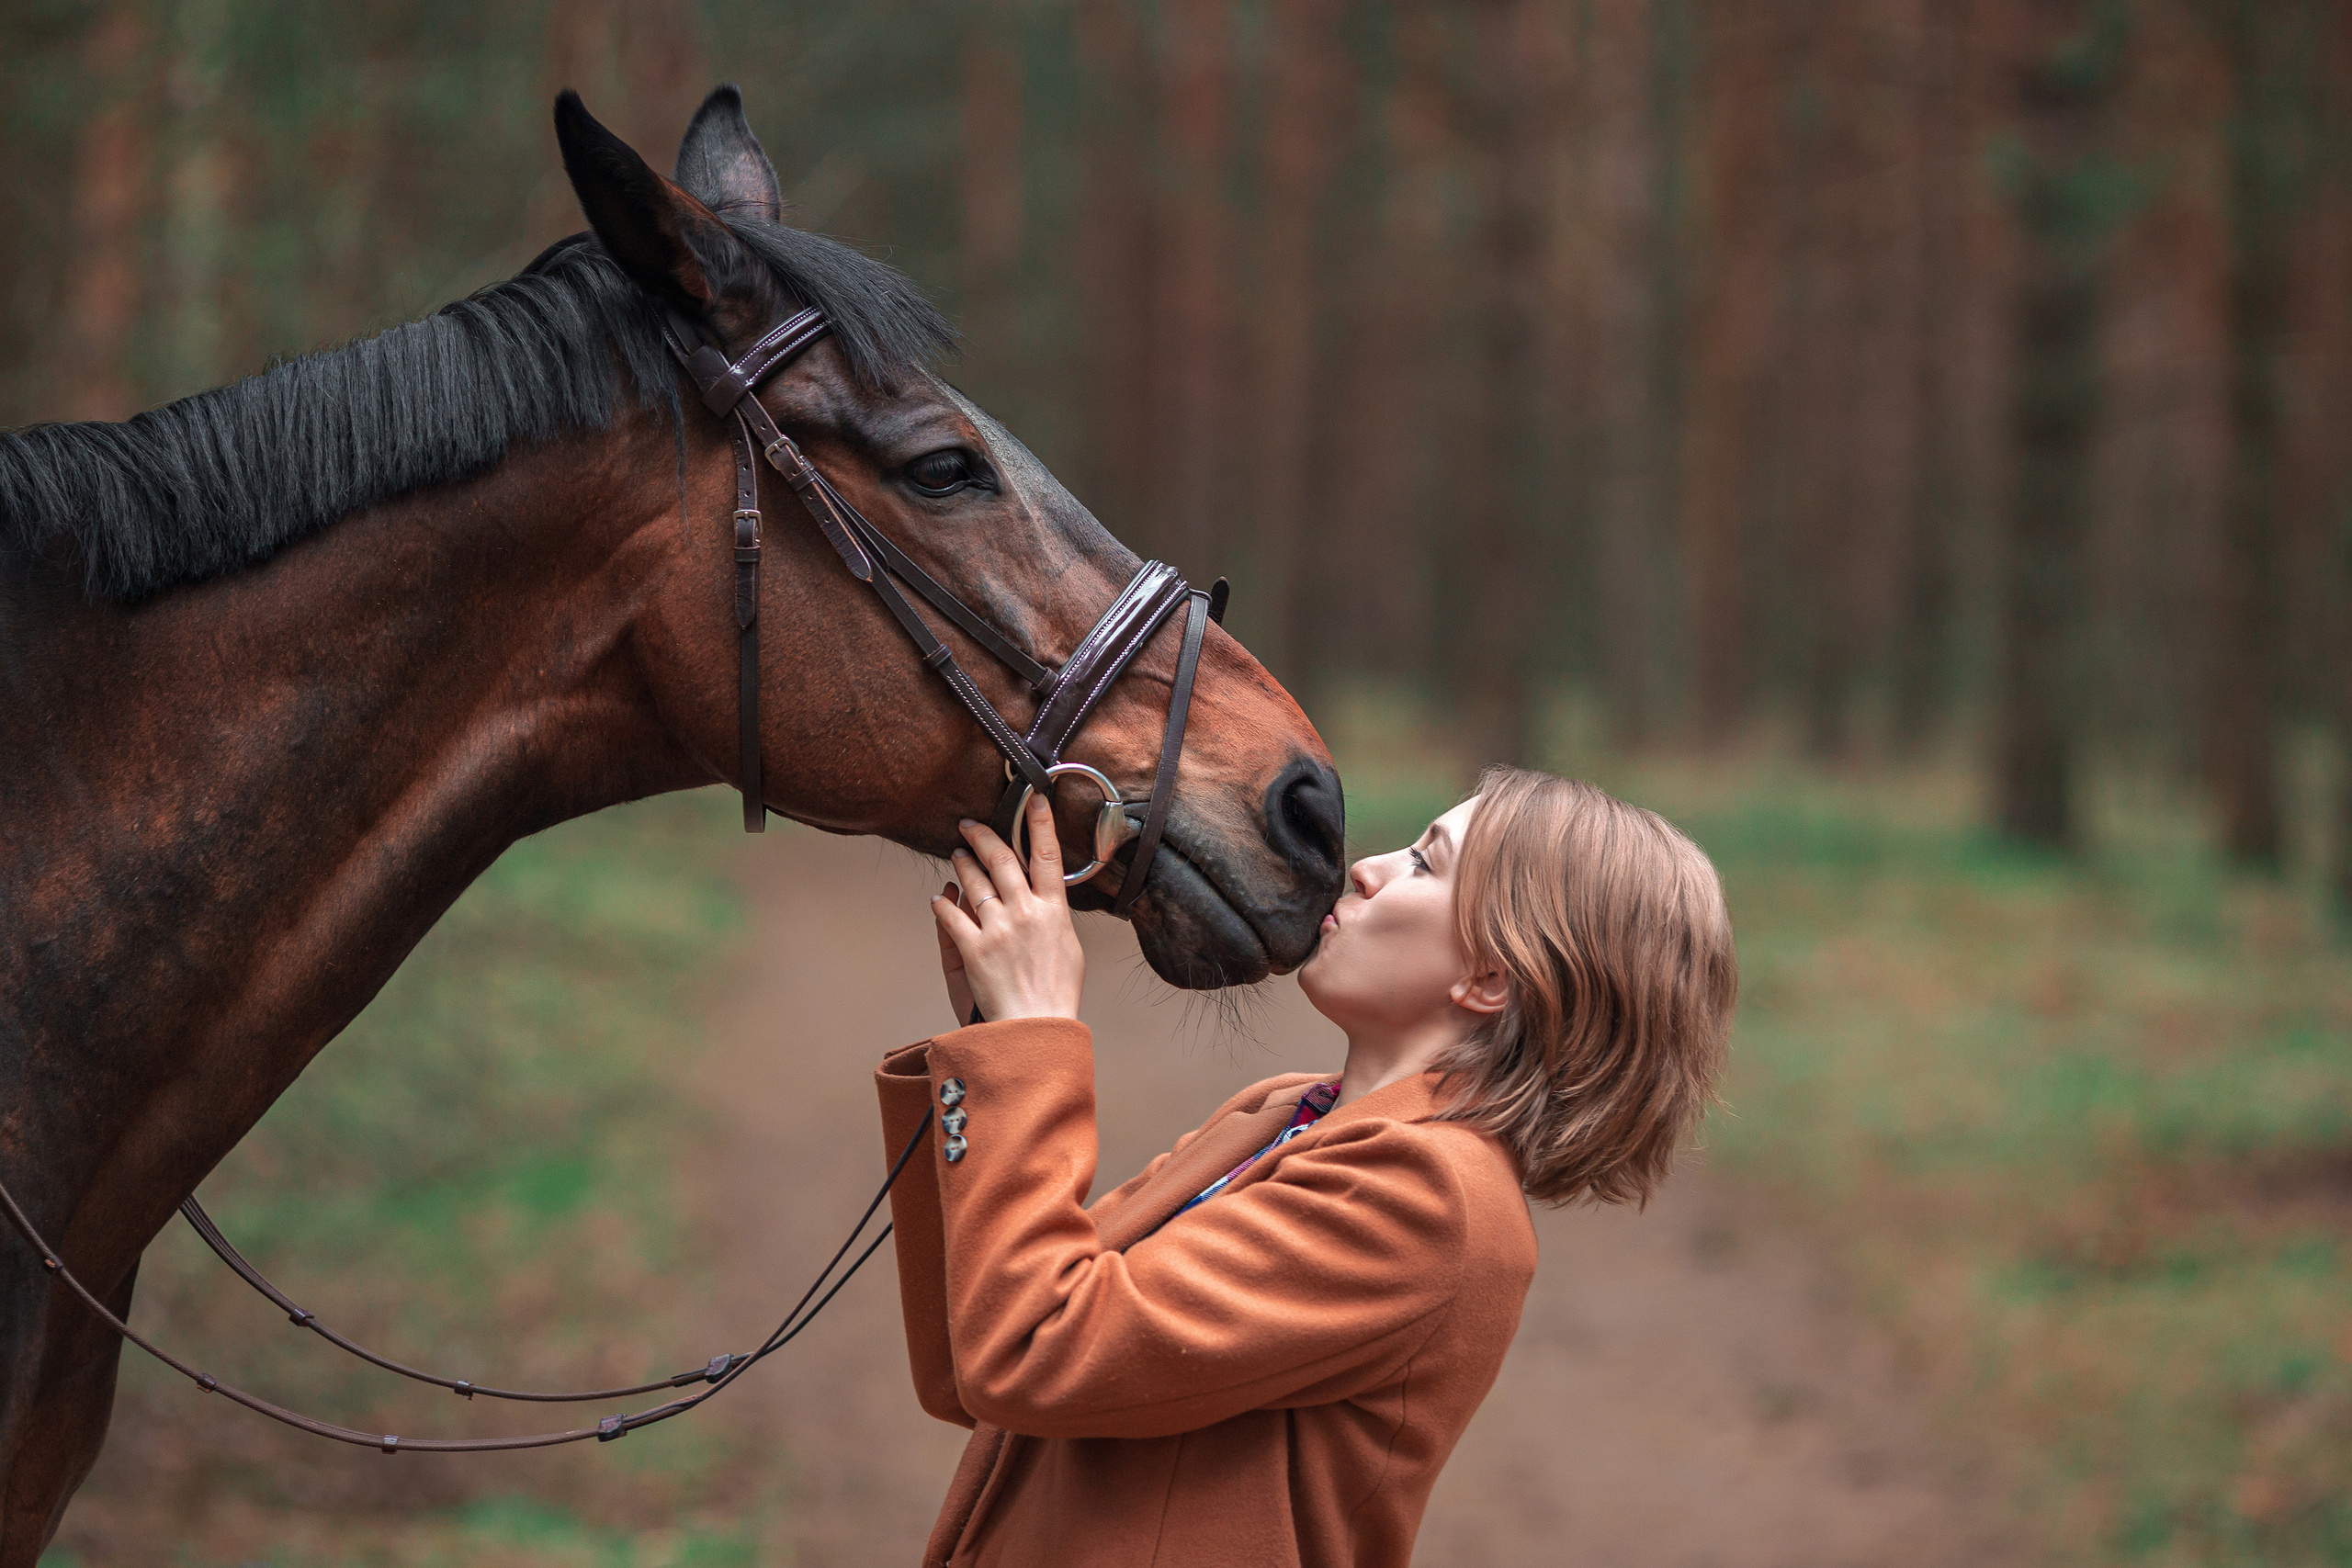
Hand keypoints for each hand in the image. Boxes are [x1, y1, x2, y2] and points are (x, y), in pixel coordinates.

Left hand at [931, 794, 1085, 1023]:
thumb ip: (1052, 917)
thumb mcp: (1069, 948)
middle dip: (983, 836)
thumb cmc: (1056, 993)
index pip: (1047, 856)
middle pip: (1002, 859)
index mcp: (1053, 912)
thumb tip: (1041, 898)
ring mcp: (998, 930)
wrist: (1036, 1027)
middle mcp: (1026, 913)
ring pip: (974, 882)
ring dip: (962, 864)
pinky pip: (951, 916)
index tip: (1033, 799)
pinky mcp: (973, 949)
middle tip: (970, 825)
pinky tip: (939, 898)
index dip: (1040, 823)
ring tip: (956, 855)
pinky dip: (943, 905)